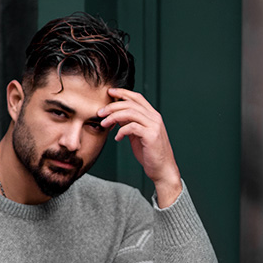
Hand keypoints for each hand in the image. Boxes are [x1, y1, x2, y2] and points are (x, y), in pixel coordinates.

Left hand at [98, 87, 182, 203]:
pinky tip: (117, 138)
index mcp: (152, 115)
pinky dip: (122, 131)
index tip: (109, 92)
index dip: (123, 92)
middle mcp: (155, 118)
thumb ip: (129, 124)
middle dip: (113, 106)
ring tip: (104, 124)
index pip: (137, 98)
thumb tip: (116, 116)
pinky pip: (132, 127)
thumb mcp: (137, 136)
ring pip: (130, 113)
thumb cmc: (150, 154)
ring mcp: (154, 126)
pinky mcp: (151, 136)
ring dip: (114, 117)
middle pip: (131, 103)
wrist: (162, 170)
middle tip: (100, 112)